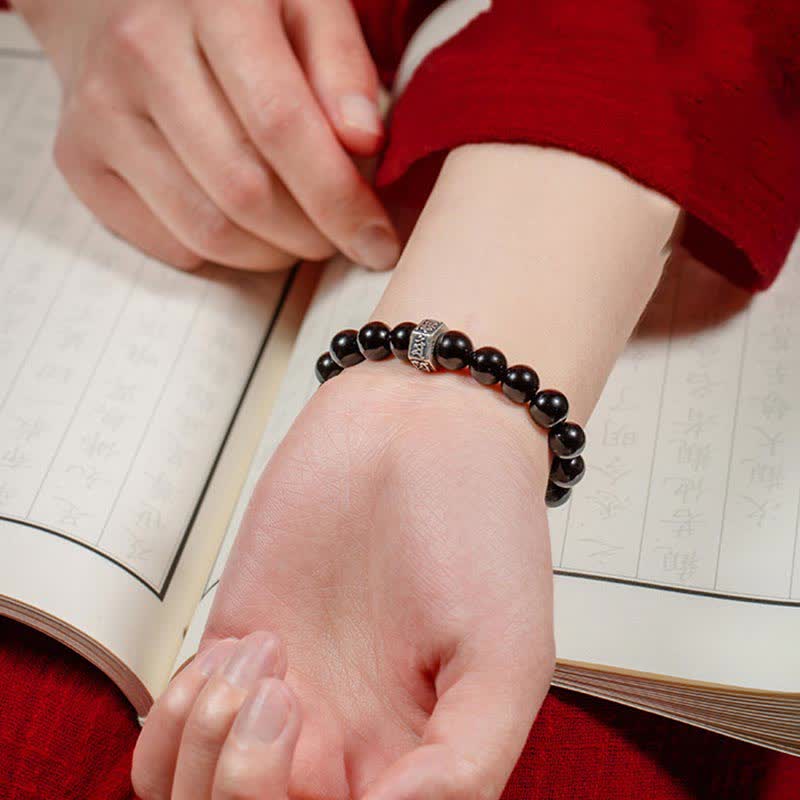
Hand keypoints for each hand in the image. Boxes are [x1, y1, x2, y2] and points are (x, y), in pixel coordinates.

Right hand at [13, 0, 399, 270]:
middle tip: (341, 237)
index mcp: (214, 2)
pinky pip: (171, 243)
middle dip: (313, 236)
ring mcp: (100, 111)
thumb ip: (341, 65)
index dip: (340, 200)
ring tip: (300, 234)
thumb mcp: (304, 3)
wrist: (113, 0)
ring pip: (209, 230)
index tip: (378, 242)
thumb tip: (363, 142)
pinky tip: (248, 226)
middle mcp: (143, 53)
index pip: (283, 125)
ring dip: (273, 253)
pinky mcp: (80, 160)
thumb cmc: (230, 9)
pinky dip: (226, 254)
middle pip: (246, 191)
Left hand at [133, 362, 554, 799]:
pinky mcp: (240, 645)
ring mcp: (288, 699)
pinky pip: (168, 740)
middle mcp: (347, 742)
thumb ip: (465, 765)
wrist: (420, 426)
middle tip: (287, 701)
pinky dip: (173, 722)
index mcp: (418, 761)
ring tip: (264, 663)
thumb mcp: (507, 653)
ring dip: (206, 756)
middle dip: (246, 793)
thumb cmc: (478, 523)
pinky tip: (227, 658)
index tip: (325, 757)